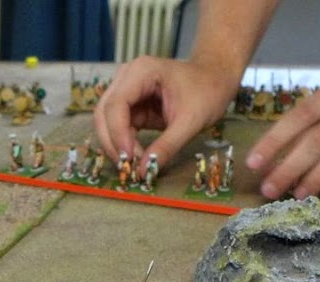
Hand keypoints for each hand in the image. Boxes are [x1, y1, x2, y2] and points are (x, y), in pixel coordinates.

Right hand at [94, 56, 237, 161]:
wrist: (215, 79)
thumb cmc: (208, 92)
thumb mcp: (191, 121)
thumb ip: (167, 146)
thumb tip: (144, 171)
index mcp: (141, 71)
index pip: (116, 105)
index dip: (117, 134)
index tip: (128, 159)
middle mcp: (126, 77)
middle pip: (104, 113)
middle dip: (112, 142)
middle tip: (126, 167)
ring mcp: (126, 90)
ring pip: (106, 122)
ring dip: (115, 145)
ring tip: (132, 164)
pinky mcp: (130, 105)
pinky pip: (118, 127)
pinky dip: (123, 143)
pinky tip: (136, 156)